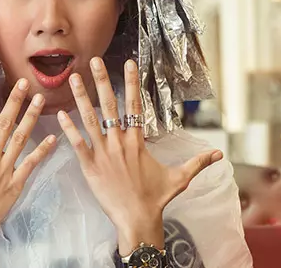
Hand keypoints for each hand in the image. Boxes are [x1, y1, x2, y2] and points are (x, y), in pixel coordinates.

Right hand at [0, 77, 55, 264]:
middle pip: (4, 124)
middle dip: (15, 101)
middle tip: (25, 83)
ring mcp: (4, 171)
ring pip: (20, 139)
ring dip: (31, 118)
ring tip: (41, 100)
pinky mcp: (15, 185)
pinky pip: (31, 165)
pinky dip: (42, 151)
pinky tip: (53, 137)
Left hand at [57, 57, 221, 255]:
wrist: (138, 220)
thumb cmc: (157, 198)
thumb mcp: (180, 178)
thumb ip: (198, 162)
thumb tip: (220, 154)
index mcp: (138, 141)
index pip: (134, 105)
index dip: (131, 82)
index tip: (128, 63)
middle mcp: (119, 142)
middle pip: (110, 105)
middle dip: (101, 81)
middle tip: (94, 60)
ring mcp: (103, 153)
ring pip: (90, 120)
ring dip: (81, 98)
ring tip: (73, 78)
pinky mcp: (89, 166)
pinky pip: (77, 144)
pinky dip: (69, 129)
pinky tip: (61, 114)